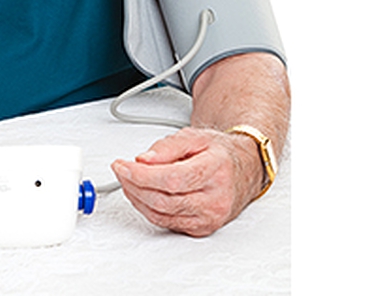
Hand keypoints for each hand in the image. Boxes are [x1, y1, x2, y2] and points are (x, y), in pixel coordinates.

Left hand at [111, 127, 265, 236]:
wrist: (244, 170)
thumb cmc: (220, 153)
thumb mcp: (195, 136)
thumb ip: (167, 146)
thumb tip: (143, 160)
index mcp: (215, 169)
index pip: (172, 178)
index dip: (141, 175)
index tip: (122, 166)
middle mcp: (216, 197)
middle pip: (164, 200)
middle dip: (134, 186)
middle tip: (121, 171)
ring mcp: (210, 216)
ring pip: (162, 215)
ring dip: (137, 199)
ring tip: (128, 181)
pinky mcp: (203, 228)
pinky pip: (167, 223)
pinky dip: (148, 209)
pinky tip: (141, 195)